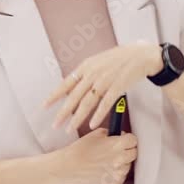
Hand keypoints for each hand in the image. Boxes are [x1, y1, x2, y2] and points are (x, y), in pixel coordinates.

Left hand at [42, 41, 161, 133]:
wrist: (139, 55)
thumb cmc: (118, 59)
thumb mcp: (97, 61)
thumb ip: (85, 73)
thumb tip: (71, 85)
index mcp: (85, 67)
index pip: (65, 83)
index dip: (54, 96)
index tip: (45, 106)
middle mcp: (92, 74)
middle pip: (74, 97)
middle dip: (63, 113)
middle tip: (55, 125)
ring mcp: (104, 81)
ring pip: (87, 103)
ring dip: (77, 118)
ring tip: (70, 128)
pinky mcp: (117, 87)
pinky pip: (105, 104)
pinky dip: (98, 116)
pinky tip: (92, 124)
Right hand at [54, 128, 137, 183]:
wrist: (68, 166)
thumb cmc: (80, 148)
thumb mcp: (96, 133)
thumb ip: (111, 134)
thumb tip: (119, 135)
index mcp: (118, 145)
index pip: (134, 141)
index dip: (128, 140)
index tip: (122, 141)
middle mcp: (121, 160)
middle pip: (133, 154)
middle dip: (126, 151)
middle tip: (114, 152)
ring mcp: (118, 175)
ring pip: (126, 167)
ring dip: (120, 164)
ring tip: (105, 163)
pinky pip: (119, 179)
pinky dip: (113, 176)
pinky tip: (102, 172)